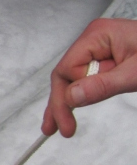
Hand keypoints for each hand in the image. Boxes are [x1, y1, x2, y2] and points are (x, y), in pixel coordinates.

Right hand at [43, 18, 136, 136]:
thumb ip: (103, 85)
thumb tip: (71, 97)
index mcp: (98, 36)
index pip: (68, 70)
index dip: (64, 98)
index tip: (65, 123)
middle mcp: (96, 41)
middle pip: (67, 75)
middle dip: (60, 103)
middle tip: (54, 129)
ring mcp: (102, 50)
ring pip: (75, 79)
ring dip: (67, 103)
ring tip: (58, 126)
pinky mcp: (111, 60)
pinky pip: (90, 79)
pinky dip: (83, 96)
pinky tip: (72, 111)